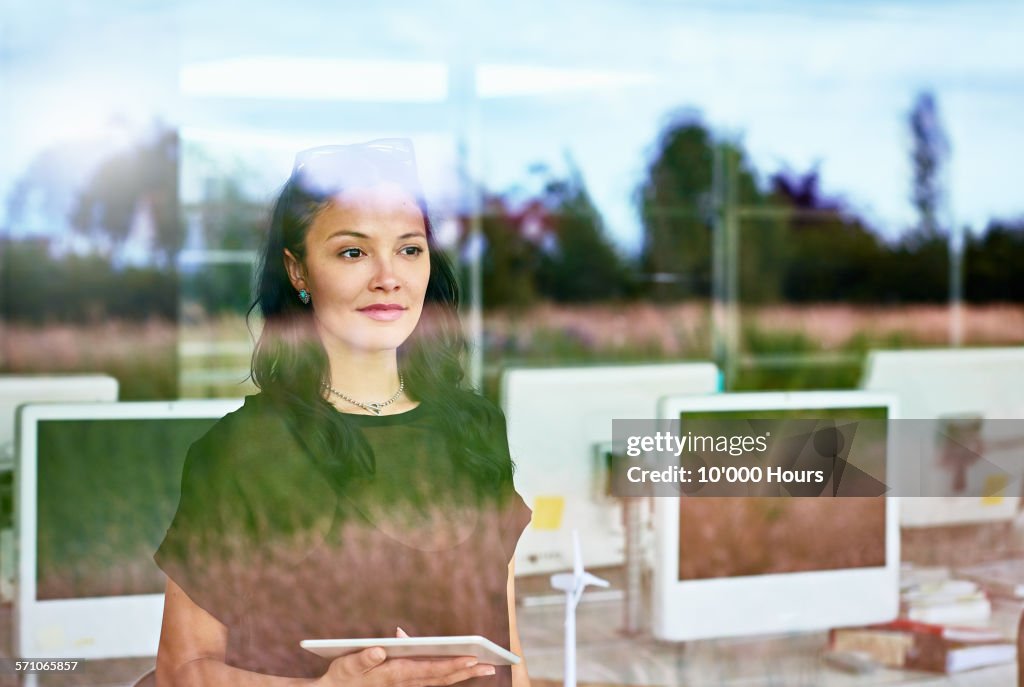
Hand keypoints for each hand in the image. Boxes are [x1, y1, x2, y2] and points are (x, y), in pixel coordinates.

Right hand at [317, 644, 494, 686]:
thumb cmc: (342, 675)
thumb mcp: (346, 666)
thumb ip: (362, 659)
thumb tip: (379, 649)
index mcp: (393, 674)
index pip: (429, 670)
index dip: (451, 664)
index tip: (471, 658)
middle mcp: (404, 681)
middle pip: (441, 677)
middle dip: (466, 671)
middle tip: (491, 665)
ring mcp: (407, 685)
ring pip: (440, 680)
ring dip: (463, 674)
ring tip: (485, 667)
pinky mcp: (406, 683)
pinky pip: (432, 680)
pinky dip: (449, 673)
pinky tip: (462, 665)